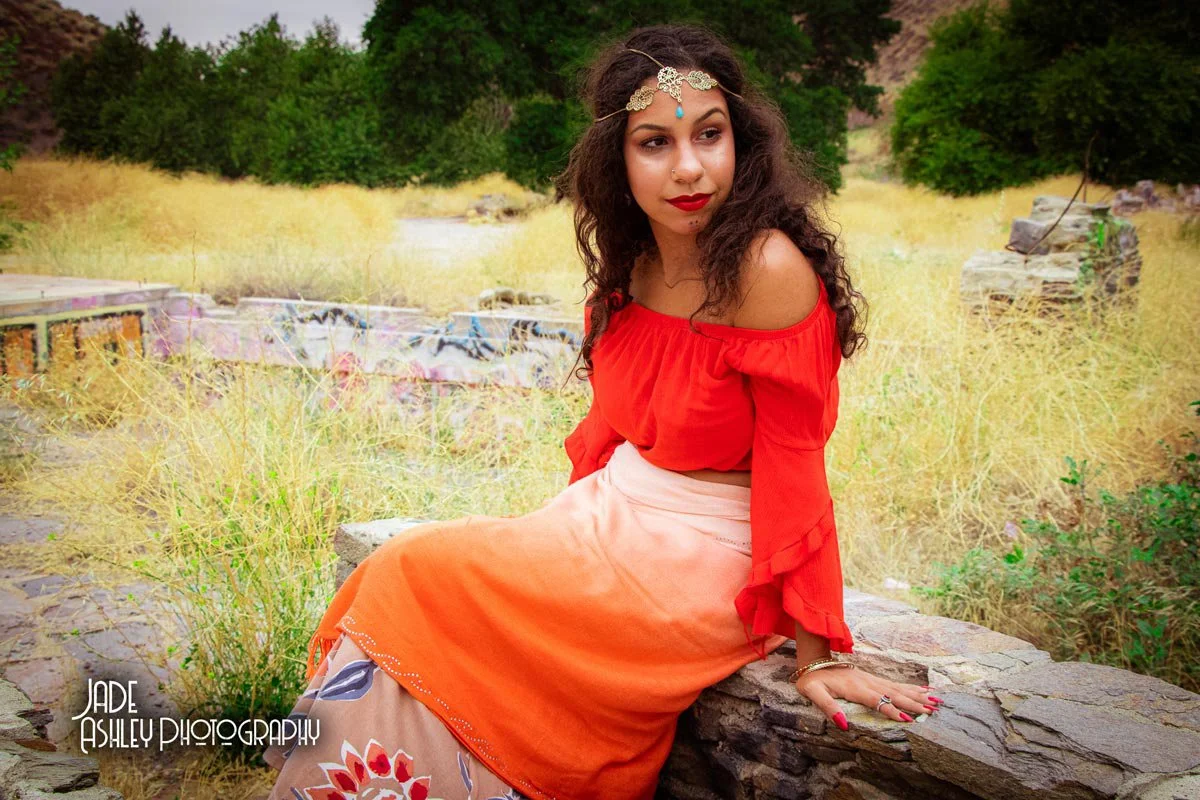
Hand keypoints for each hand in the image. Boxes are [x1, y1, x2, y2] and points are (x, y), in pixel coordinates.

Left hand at [793, 665, 943, 730]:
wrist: (813, 662)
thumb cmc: (812, 681)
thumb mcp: (812, 693)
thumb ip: (827, 707)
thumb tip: (843, 724)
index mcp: (854, 688)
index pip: (876, 700)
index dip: (890, 710)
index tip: (908, 719)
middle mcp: (867, 682)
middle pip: (893, 694)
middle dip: (913, 703)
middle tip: (933, 711)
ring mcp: (872, 679)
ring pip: (898, 688)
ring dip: (917, 695)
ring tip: (937, 701)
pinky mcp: (873, 679)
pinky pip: (895, 684)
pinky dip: (911, 687)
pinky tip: (925, 690)